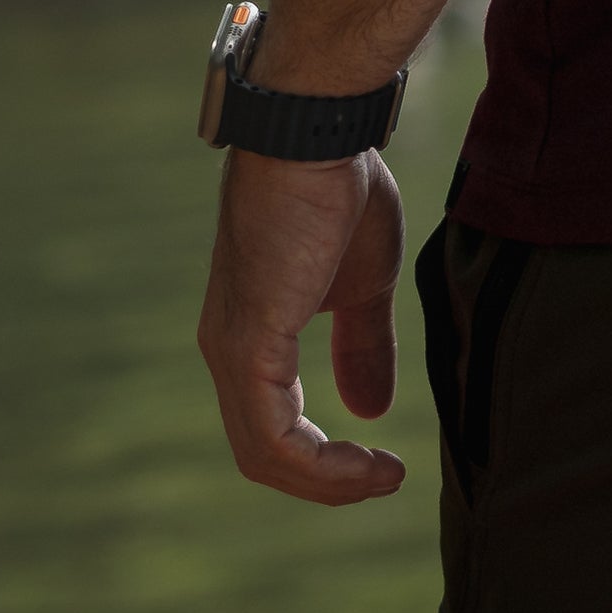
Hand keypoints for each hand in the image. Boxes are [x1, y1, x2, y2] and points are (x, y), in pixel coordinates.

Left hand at [197, 147, 408, 502]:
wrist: (318, 131)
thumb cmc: (339, 188)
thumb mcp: (365, 279)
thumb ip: (363, 343)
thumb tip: (371, 409)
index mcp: (250, 332)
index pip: (272, 424)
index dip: (325, 456)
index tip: (385, 462)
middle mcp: (226, 349)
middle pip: (263, 451)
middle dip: (327, 479)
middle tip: (383, 480)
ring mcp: (231, 349)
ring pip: (264, 454)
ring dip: (327, 481)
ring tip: (382, 477)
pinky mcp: (248, 344)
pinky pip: (272, 437)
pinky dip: (319, 464)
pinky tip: (364, 458)